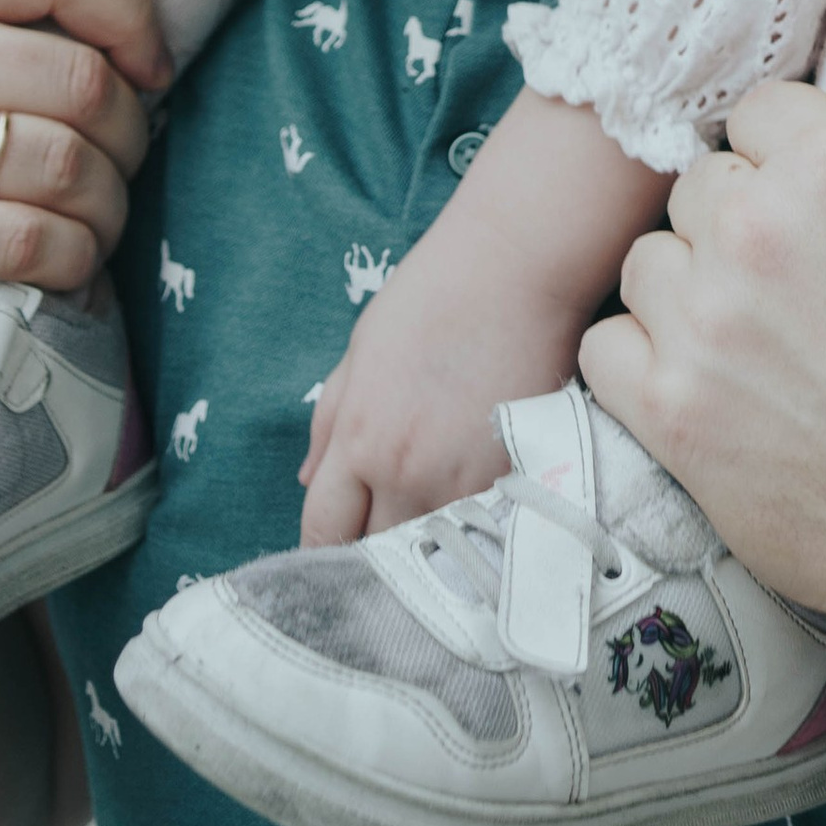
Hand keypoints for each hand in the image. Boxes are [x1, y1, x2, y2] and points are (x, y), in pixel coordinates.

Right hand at [0, 0, 168, 408]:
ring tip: (98, 223)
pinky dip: (72, 259)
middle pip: (78, 77)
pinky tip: (66, 266)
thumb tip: (117, 24)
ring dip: (108, 206)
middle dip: (132, 134)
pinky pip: (27, 237)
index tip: (152, 68)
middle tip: (125, 167)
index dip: (131, 15)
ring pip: (64, 162)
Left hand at [296, 219, 581, 546]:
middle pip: (376, 557)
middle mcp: (406, 472)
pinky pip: (483, 526)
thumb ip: (329, 421)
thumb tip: (308, 480)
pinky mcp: (514, 474)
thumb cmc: (433, 296)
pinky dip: (475, 528)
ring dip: (427, 548)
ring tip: (432, 536)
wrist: (517, 267)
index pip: (324, 532)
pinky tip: (476, 513)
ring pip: (433, 549)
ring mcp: (464, 479)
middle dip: (373, 558)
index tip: (334, 556)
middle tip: (383, 549)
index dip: (323, 553)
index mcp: (360, 440)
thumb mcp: (360, 350)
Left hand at [583, 40, 825, 714]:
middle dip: (752, 213)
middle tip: (813, 277)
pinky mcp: (672, 420)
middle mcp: (754, 238)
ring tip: (764, 328)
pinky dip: (646, 353)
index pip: (762, 111)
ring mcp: (703, 333)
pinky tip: (708, 372)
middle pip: (703, 180)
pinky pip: (606, 346)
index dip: (804, 154)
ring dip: (696, 281)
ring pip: (651, 258)